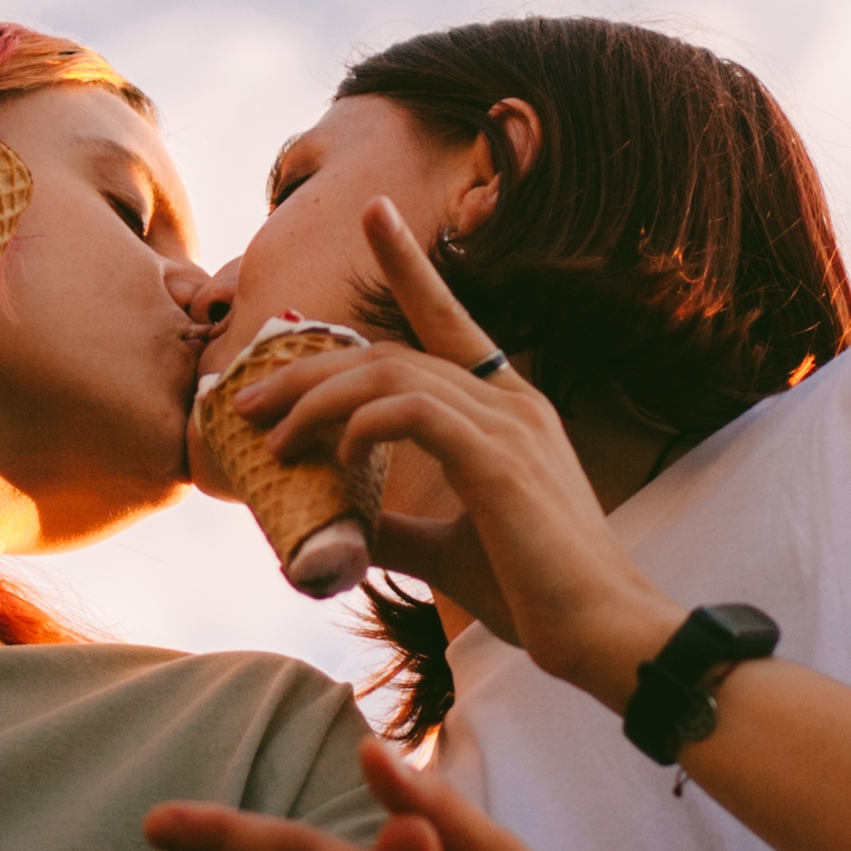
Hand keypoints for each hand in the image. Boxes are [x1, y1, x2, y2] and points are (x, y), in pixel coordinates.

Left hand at [217, 200, 688, 708]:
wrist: (603, 635)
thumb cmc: (537, 594)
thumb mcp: (452, 550)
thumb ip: (402, 530)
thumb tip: (348, 531)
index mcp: (509, 410)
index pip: (451, 319)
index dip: (412, 265)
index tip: (376, 215)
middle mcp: (512, 402)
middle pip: (393, 351)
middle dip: (311, 366)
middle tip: (248, 393)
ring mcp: (510, 426)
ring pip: (392, 375)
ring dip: (317, 399)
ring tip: (270, 434)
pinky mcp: (499, 461)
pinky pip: (412, 411)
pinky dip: (362, 424)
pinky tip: (336, 458)